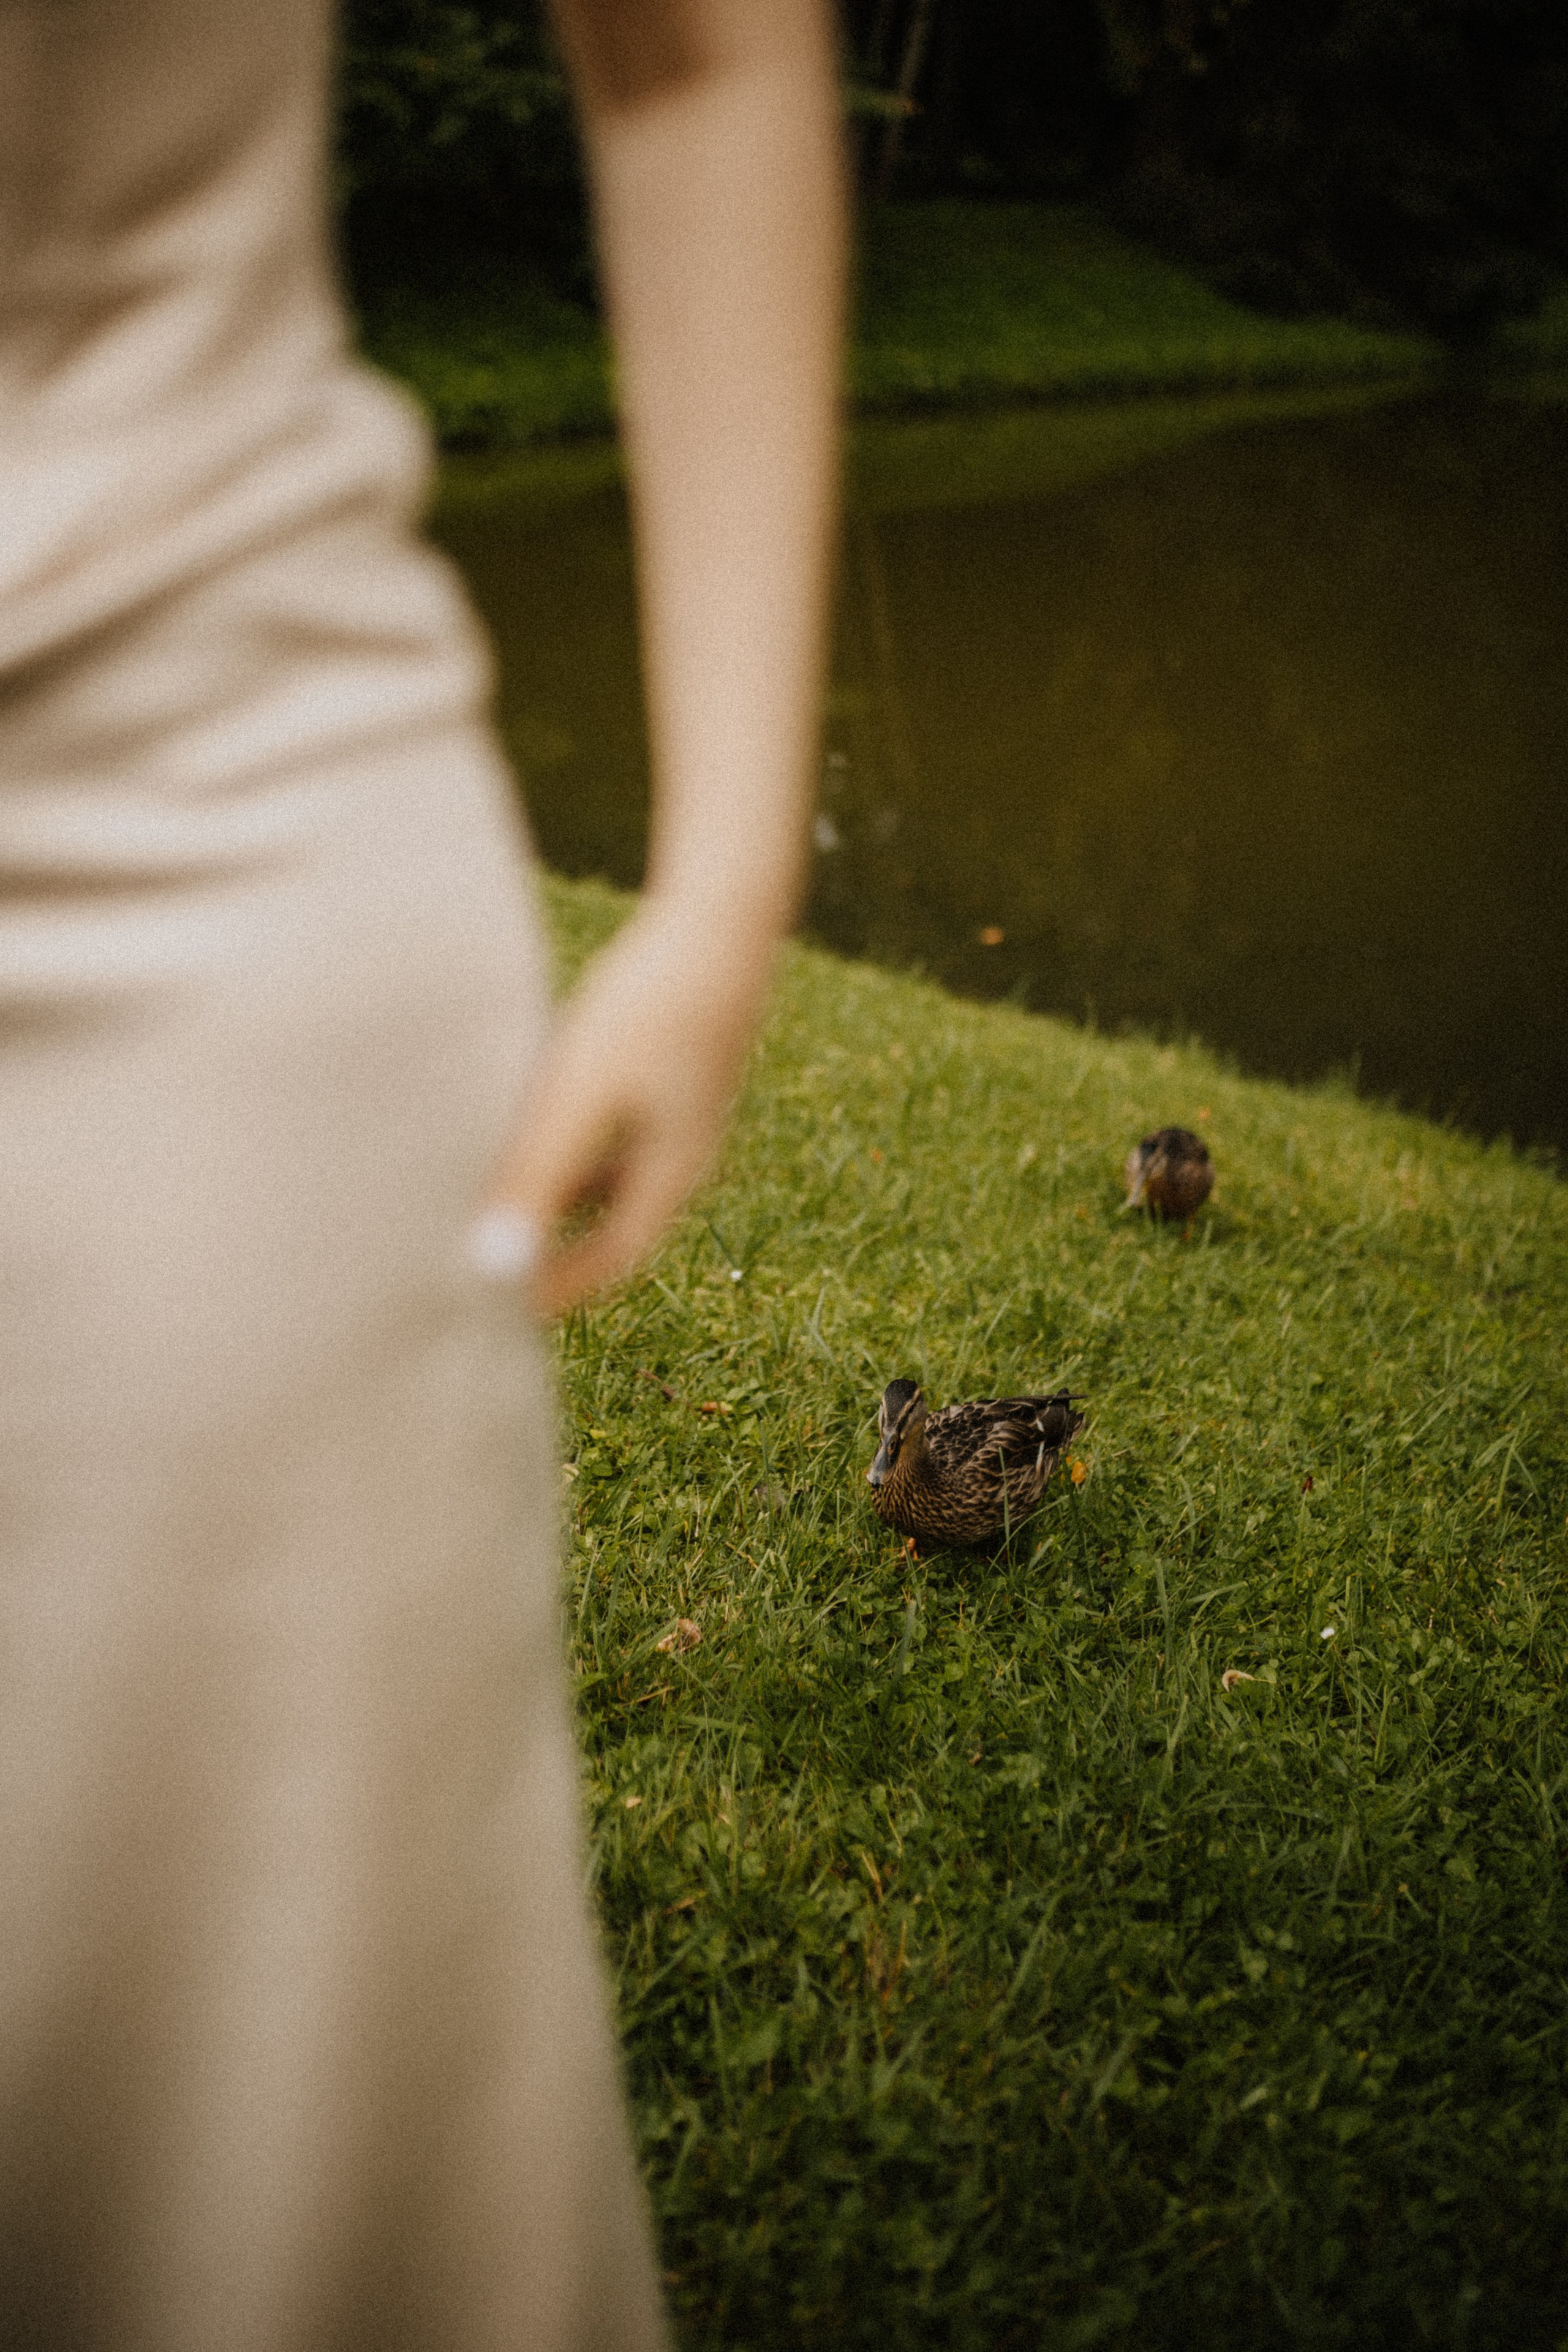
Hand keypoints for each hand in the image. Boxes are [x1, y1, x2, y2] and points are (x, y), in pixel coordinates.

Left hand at [474, 898, 776, 1317]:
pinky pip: (615, 1129)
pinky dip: (571, 1141)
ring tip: (493, 1192)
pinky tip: (529, 1115)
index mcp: (672, 1171)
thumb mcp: (583, 1090)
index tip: (496, 1312)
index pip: (611, 1260)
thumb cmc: (654, 1002)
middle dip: (553, 1247)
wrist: (721, 918)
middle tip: (485, 1260)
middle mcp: (684, 1152)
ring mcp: (681, 1112)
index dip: (556, 1289)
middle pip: (612, 1223)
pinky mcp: (669, 1073)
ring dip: (559, 1192)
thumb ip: (539, 1173)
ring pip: (611, 1174)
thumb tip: (492, 1263)